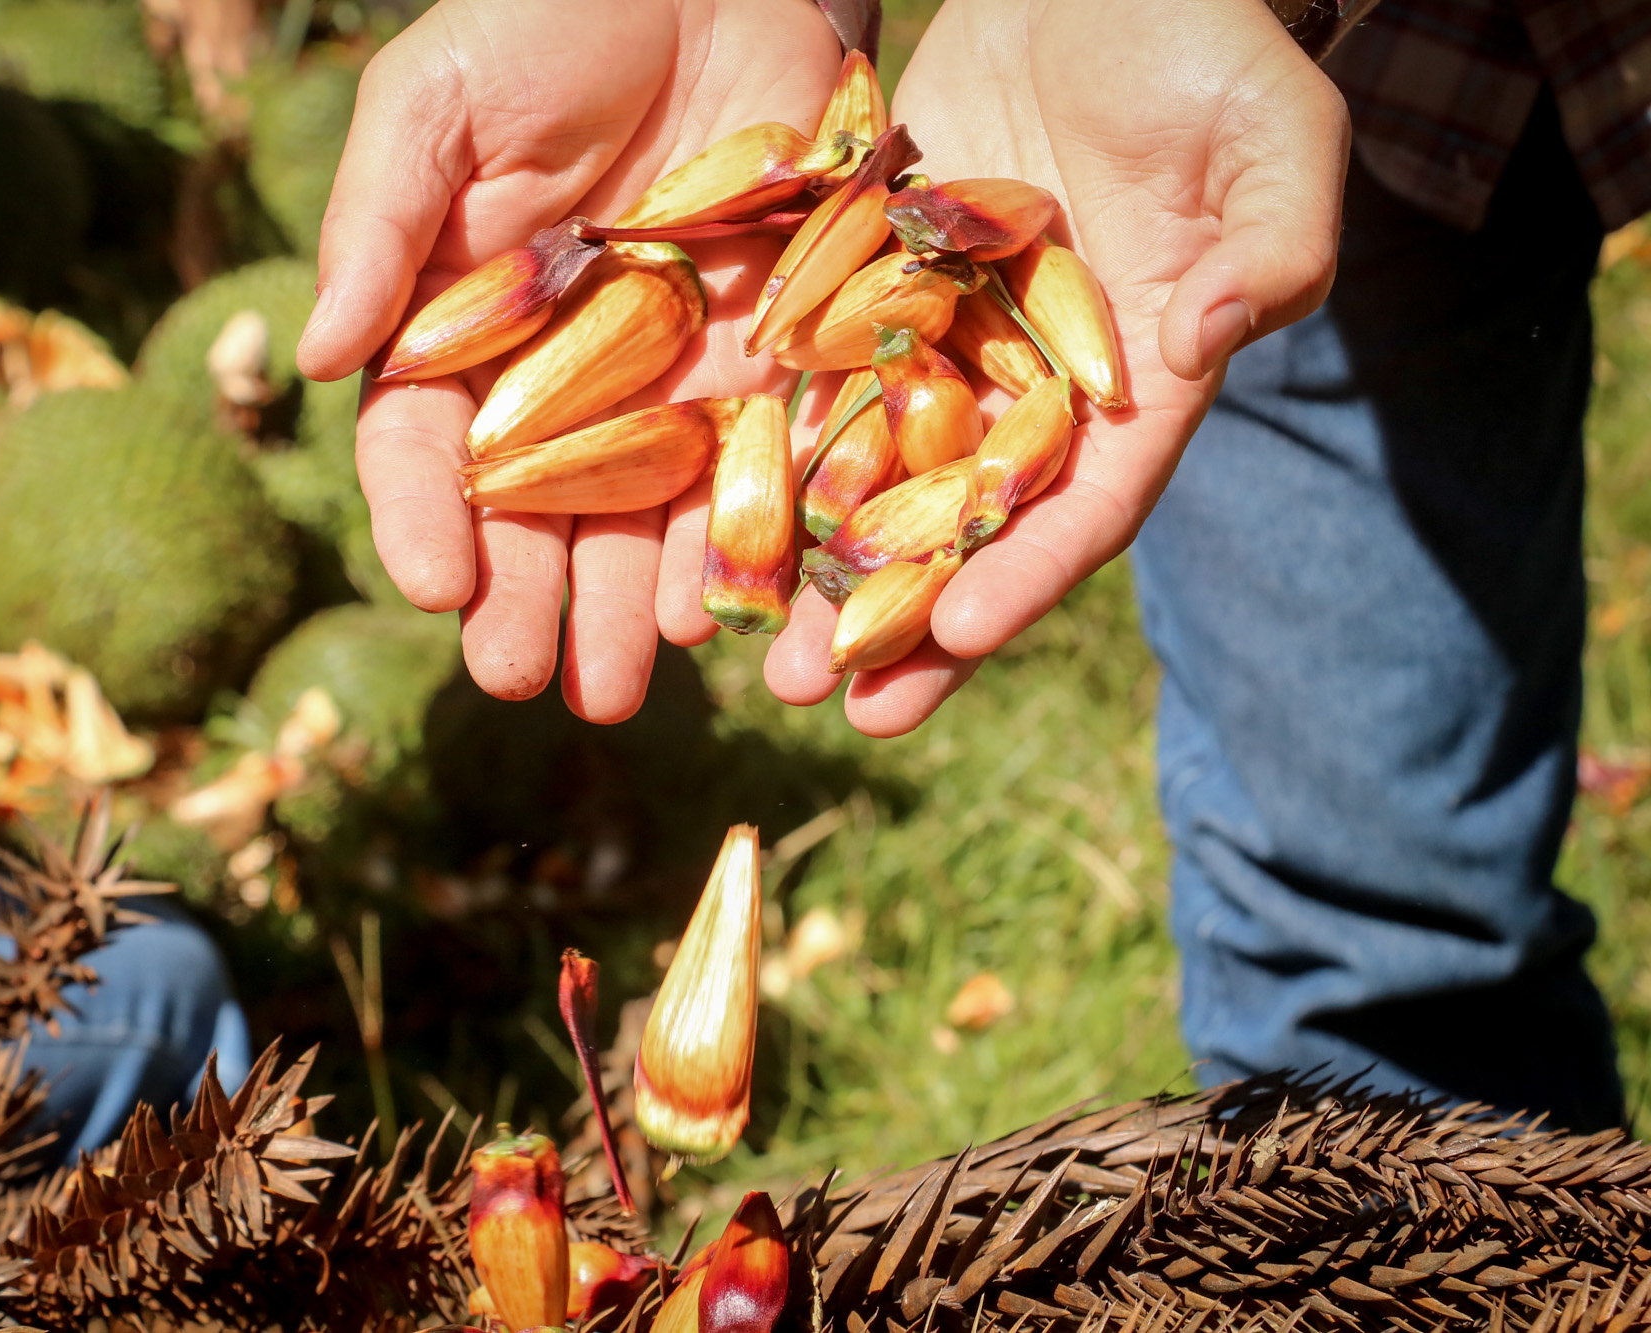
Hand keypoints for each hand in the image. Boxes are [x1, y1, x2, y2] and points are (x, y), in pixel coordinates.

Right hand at [296, 0, 840, 721]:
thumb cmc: (545, 14)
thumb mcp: (437, 102)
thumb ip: (378, 225)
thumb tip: (321, 359)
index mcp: (461, 327)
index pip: (425, 446)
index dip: (424, 518)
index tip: (436, 586)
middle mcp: (560, 376)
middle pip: (535, 511)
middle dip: (525, 599)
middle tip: (518, 678)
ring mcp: (667, 381)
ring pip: (640, 519)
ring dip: (627, 608)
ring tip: (616, 684)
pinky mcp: (769, 367)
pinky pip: (755, 472)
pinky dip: (741, 542)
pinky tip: (722, 608)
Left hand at [762, 0, 1348, 734]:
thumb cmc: (1207, 54)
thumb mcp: (1276, 138)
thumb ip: (1271, 248)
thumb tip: (1206, 343)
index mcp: (1140, 384)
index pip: (1086, 504)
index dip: (1025, 572)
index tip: (960, 633)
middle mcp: (1035, 391)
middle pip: (968, 528)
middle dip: (906, 620)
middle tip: (835, 702)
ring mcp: (947, 349)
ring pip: (878, 483)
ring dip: (823, 573)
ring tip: (760, 657)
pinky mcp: (873, 294)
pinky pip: (818, 388)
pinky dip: (775, 458)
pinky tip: (716, 523)